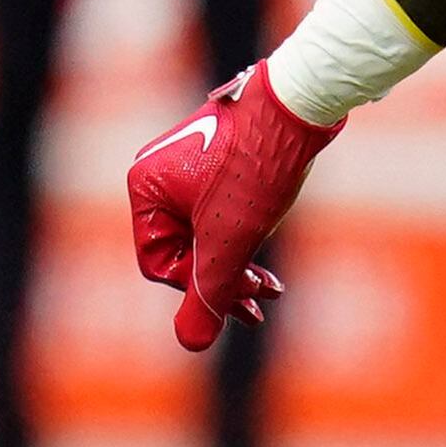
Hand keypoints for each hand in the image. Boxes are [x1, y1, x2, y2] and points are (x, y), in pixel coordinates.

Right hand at [125, 68, 333, 349]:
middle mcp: (159, 174)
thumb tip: (191, 345)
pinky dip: (244, 238)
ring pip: (206, 235)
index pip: (159, 264)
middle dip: (223, 282)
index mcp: (146, 188)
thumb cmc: (259, 166)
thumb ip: (209, 292)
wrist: (299, 101)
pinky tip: (269, 261)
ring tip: (272, 289)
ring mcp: (189, 166)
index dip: (198, 289)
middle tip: (260, 306)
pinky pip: (221, 213)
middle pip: (184, 251)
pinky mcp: (220, 161)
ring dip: (238, 266)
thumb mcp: (231, 239)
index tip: (237, 297)